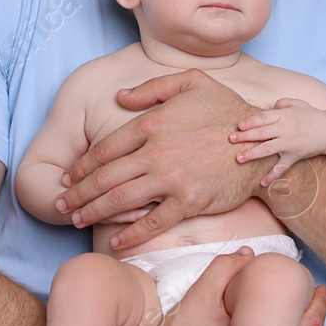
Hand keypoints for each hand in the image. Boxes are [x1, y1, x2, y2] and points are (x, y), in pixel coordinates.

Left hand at [57, 69, 275, 249]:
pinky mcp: (189, 201)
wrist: (262, 141)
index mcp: (152, 123)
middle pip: (104, 177)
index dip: (81, 167)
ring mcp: (172, 178)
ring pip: (120, 200)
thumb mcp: (192, 82)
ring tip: (76, 220)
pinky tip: (116, 243)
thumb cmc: (227, 109)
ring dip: (92, 212)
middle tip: (62, 204)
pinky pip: (152, 223)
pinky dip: (130, 235)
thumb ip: (152, 87)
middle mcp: (156, 152)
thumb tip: (119, 97)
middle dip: (78, 193)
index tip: (69, 177)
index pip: (105, 149)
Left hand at [231, 98, 325, 185]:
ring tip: (238, 158)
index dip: (251, 121)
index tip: (240, 125)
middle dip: (245, 136)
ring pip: (267, 149)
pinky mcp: (294, 156)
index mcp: (284, 116)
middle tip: (231, 139)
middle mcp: (285, 130)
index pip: (264, 118)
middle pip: (262, 133)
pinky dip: (272, 176)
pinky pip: (282, 167)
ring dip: (252, 154)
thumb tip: (269, 108)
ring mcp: (289, 144)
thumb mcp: (297, 103)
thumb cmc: (311, 115)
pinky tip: (262, 183)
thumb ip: (281, 103)